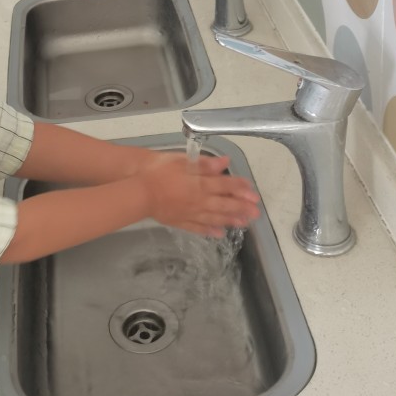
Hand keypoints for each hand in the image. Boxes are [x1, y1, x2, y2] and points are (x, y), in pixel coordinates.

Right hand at [138, 152, 260, 236]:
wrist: (139, 192)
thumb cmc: (159, 171)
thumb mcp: (181, 161)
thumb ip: (204, 164)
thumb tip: (224, 162)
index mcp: (200, 184)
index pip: (225, 185)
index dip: (240, 188)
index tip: (253, 192)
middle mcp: (199, 201)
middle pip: (224, 204)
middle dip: (241, 208)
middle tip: (256, 213)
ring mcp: (190, 213)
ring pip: (214, 218)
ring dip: (230, 220)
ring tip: (244, 223)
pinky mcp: (180, 222)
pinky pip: (198, 228)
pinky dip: (209, 231)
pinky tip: (219, 234)